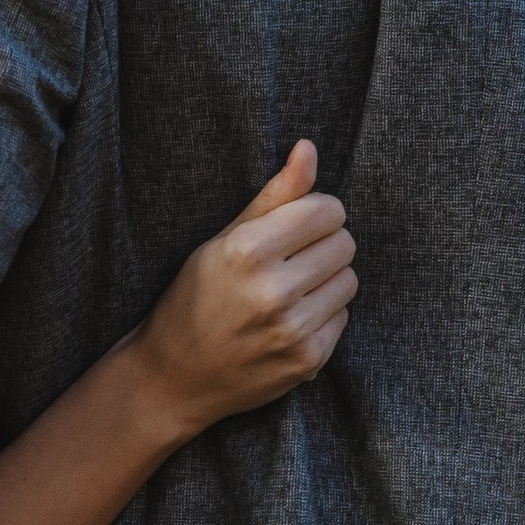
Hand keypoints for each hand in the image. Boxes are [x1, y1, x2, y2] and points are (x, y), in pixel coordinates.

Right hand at [132, 141, 356, 432]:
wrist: (175, 377)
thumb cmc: (195, 297)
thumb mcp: (223, 240)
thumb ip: (274, 195)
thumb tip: (308, 148)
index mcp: (246, 250)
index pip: (326, 210)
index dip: (316, 212)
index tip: (297, 224)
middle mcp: (272, 290)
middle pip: (344, 243)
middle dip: (324, 244)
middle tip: (291, 259)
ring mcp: (292, 330)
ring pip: (349, 280)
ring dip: (327, 279)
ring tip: (291, 289)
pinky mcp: (308, 360)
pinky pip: (343, 316)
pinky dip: (323, 313)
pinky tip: (290, 319)